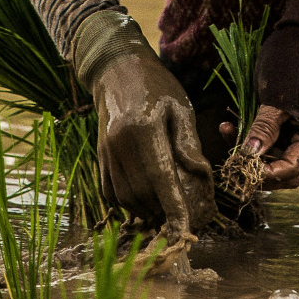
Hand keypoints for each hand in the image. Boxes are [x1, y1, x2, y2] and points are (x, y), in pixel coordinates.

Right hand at [77, 12, 214, 233]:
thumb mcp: (180, 107)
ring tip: (164, 214)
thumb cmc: (156, 86)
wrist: (116, 70)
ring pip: (125, 197)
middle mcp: (120, 144)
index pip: (161, 178)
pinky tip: (144, 203)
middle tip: (180, 221)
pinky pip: (110, 191)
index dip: (174, 207)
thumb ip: (189, 142)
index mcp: (143, 129)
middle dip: (161, 213)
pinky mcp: (99, 156)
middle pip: (142, 193)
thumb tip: (199, 174)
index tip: (186, 228)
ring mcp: (106, 151)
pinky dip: (127, 203)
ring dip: (145, 211)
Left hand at [223, 104, 298, 188]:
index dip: (268, 174)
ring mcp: (289, 133)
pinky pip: (260, 140)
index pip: (291, 170)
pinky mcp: (277, 125)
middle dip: (255, 169)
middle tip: (232, 161)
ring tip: (226, 131)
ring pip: (266, 156)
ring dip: (246, 152)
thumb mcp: (276, 100)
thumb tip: (250, 155)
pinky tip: (227, 125)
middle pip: (280, 171)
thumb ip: (264, 128)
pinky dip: (244, 137)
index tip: (244, 167)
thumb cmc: (293, 67)